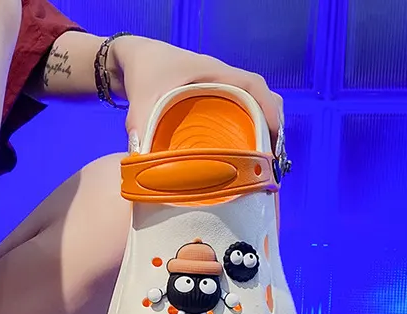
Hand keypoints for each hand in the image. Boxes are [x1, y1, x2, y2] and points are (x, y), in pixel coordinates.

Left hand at [109, 36, 282, 151]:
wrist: (133, 58)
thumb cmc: (145, 70)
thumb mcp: (142, 98)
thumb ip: (140, 125)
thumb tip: (141, 160)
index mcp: (215, 73)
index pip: (254, 87)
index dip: (268, 111)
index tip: (272, 140)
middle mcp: (223, 80)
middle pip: (261, 98)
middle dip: (270, 126)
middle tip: (267, 160)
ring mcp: (219, 89)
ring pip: (252, 106)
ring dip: (260, 129)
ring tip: (258, 161)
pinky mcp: (211, 100)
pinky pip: (237, 112)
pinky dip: (245, 129)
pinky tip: (239, 153)